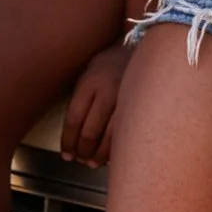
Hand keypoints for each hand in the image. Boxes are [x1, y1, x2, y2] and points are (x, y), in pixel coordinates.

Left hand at [60, 43, 133, 165]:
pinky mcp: (142, 107)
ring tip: (92, 162)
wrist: (145, 49)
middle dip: (83, 151)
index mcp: (90, 82)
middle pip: (90, 132)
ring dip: (99, 155)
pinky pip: (128, 134)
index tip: (66, 154)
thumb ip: (80, 97)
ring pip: (110, 138)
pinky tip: (111, 155)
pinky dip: (117, 149)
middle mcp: (108, 90)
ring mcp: (128, 99)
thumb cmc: (112, 64)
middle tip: (80, 159)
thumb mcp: (90, 72)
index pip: (73, 119)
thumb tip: (72, 132)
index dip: (68, 141)